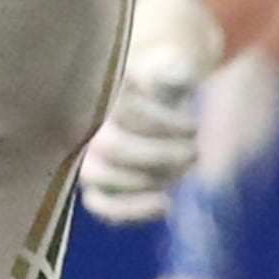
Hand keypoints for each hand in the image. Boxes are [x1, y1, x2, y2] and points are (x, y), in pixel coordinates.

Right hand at [80, 0, 223, 227]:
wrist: (154, 101)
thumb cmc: (164, 83)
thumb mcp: (172, 68)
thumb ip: (174, 70)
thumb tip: (172, 75)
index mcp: (101, 88)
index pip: (124, 110)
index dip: (163, 124)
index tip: (193, 127)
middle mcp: (84, 121)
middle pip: (110, 146)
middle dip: (160, 155)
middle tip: (194, 152)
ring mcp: (86, 154)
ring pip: (99, 176)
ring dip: (147, 180)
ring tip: (182, 174)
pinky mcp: (95, 184)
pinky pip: (99, 204)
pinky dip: (131, 211)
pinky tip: (166, 205)